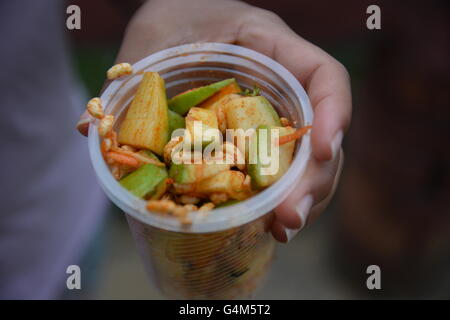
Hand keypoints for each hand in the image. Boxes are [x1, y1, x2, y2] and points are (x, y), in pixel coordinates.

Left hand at [77, 0, 350, 241]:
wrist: (173, 22)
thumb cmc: (167, 21)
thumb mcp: (152, 39)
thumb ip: (134, 79)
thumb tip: (87, 134)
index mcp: (269, 48)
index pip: (323, 76)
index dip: (333, 113)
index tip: (322, 151)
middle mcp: (281, 87)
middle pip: (321, 134)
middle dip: (313, 179)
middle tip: (289, 219)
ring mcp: (274, 116)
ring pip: (306, 160)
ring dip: (300, 199)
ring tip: (282, 230)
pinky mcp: (259, 140)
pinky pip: (280, 171)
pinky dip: (279, 199)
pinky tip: (268, 224)